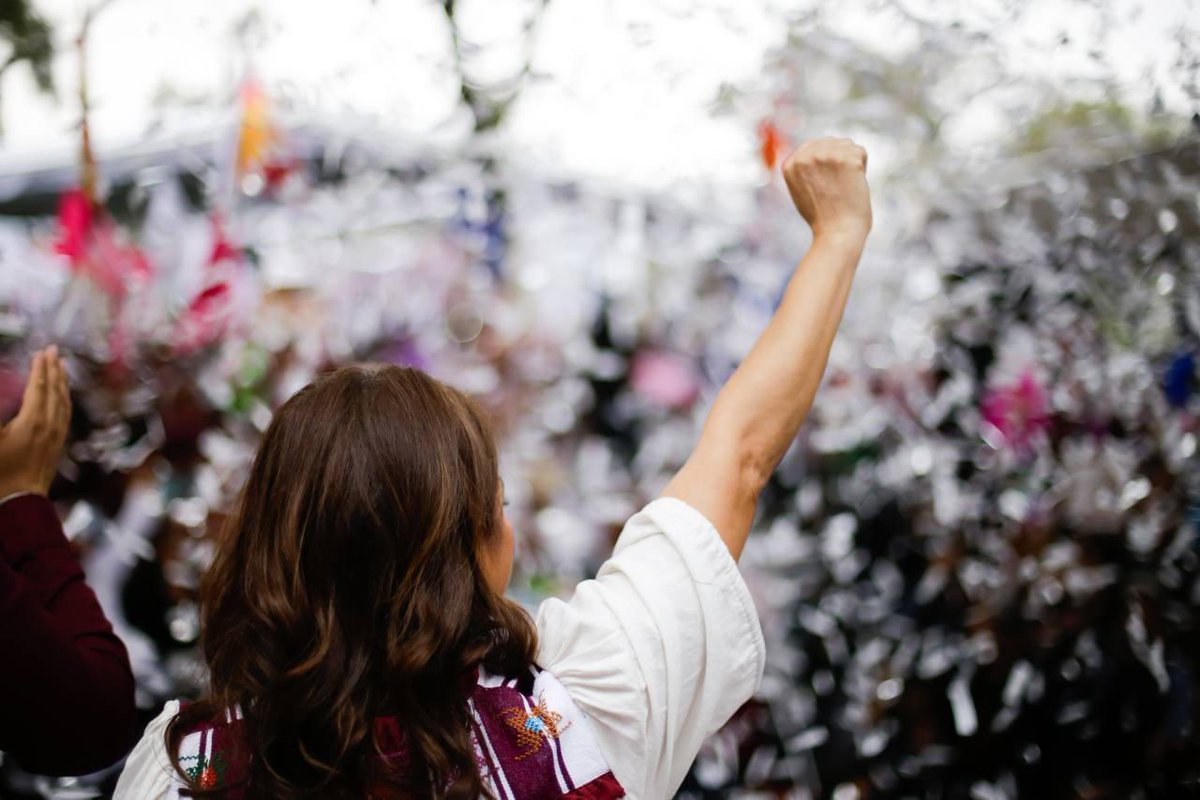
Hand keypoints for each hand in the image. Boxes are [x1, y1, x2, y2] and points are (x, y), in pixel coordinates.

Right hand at [0, 347, 71, 497]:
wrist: (17, 503)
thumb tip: (3, 402)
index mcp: (33, 422)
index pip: (39, 388)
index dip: (40, 368)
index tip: (42, 351)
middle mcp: (50, 426)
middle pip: (55, 391)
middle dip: (54, 369)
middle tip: (55, 350)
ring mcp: (56, 436)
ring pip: (64, 402)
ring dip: (62, 382)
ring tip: (61, 367)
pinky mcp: (57, 445)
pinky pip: (66, 415)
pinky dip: (65, 399)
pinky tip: (63, 397)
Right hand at [782, 137, 871, 244]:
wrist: (837, 233)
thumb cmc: (823, 217)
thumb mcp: (801, 191)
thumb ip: (805, 169)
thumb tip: (817, 151)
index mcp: (790, 164)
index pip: (815, 146)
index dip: (827, 163)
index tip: (827, 184)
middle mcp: (805, 157)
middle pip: (833, 143)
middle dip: (840, 161)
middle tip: (837, 187)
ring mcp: (825, 156)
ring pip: (848, 146)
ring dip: (851, 164)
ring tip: (844, 187)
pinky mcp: (845, 158)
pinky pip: (861, 153)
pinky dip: (862, 169)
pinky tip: (853, 185)